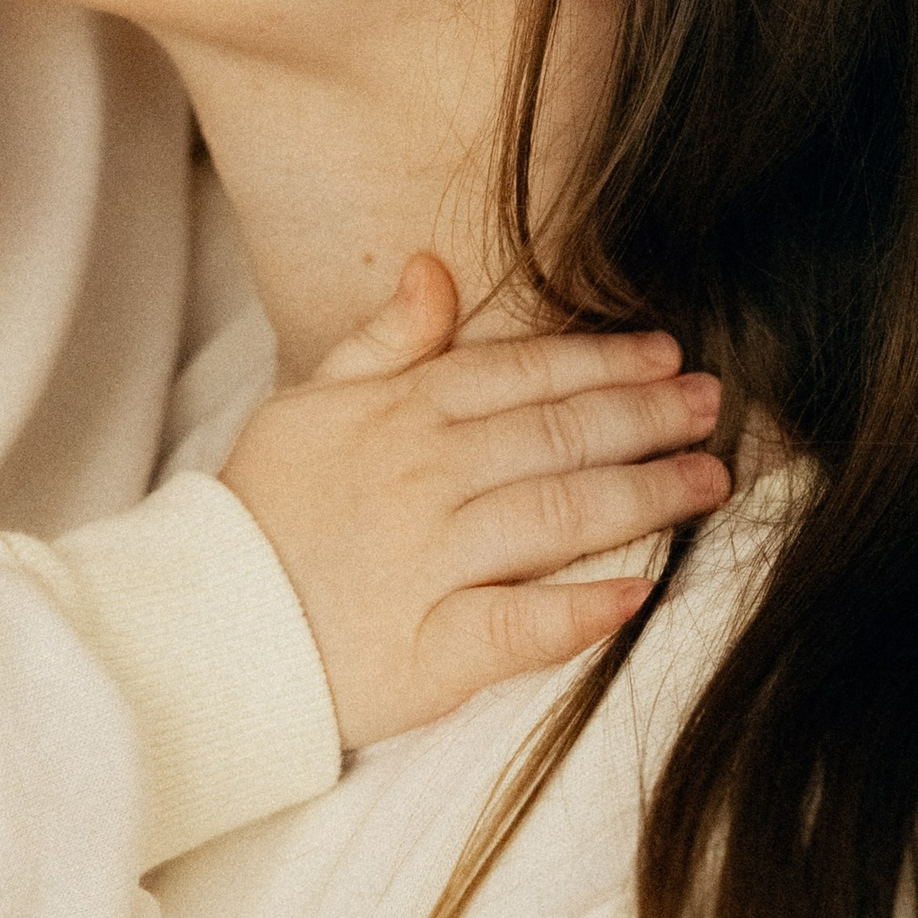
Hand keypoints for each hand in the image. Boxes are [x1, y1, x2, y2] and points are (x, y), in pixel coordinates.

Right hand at [219, 255, 727, 750]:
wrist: (204, 624)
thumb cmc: (263, 512)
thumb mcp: (307, 404)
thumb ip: (383, 341)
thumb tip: (436, 268)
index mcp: (399, 415)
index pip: (521, 373)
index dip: (601, 359)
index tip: (666, 352)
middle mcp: (425, 479)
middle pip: (558, 436)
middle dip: (647, 416)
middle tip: (714, 406)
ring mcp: (432, 563)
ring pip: (558, 515)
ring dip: (645, 495)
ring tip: (708, 481)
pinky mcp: (432, 649)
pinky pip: (519, 626)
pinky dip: (579, 611)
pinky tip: (637, 593)